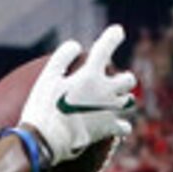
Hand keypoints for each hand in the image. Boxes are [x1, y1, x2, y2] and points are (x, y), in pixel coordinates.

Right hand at [17, 24, 138, 164]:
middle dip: (124, 77)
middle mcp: (105, 91)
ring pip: (129, 101)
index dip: (113, 36)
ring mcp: (109, 111)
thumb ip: (62, 57)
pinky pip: (124, 127)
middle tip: (115, 80)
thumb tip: (76, 45)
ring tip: (114, 102)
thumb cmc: (43, 107)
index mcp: (90, 75)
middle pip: (128, 79)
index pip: (106, 48)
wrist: (46, 140)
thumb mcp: (46, 77)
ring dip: (123, 99)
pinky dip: (121, 126)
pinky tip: (116, 127)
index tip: (117, 31)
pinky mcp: (108, 130)